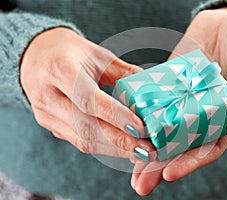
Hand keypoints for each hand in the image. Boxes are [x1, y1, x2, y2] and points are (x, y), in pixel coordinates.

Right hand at [20, 27, 154, 158]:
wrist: (36, 56)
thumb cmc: (71, 53)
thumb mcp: (98, 56)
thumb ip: (125, 73)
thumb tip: (153, 91)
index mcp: (60, 69)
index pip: (88, 99)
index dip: (115, 115)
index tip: (141, 127)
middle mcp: (47, 95)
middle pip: (86, 125)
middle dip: (120, 140)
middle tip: (149, 149)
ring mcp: (46, 115)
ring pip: (83, 139)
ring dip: (115, 149)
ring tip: (142, 152)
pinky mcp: (50, 126)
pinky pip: (79, 141)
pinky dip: (105, 147)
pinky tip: (124, 149)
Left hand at [131, 7, 226, 194]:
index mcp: (224, 116)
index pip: (207, 147)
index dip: (190, 162)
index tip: (169, 173)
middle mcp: (201, 112)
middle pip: (180, 145)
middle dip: (161, 165)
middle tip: (140, 184)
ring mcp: (182, 98)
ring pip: (163, 128)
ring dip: (146, 147)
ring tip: (128, 166)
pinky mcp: (168, 82)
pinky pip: (153, 100)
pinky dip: (140, 114)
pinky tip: (124, 126)